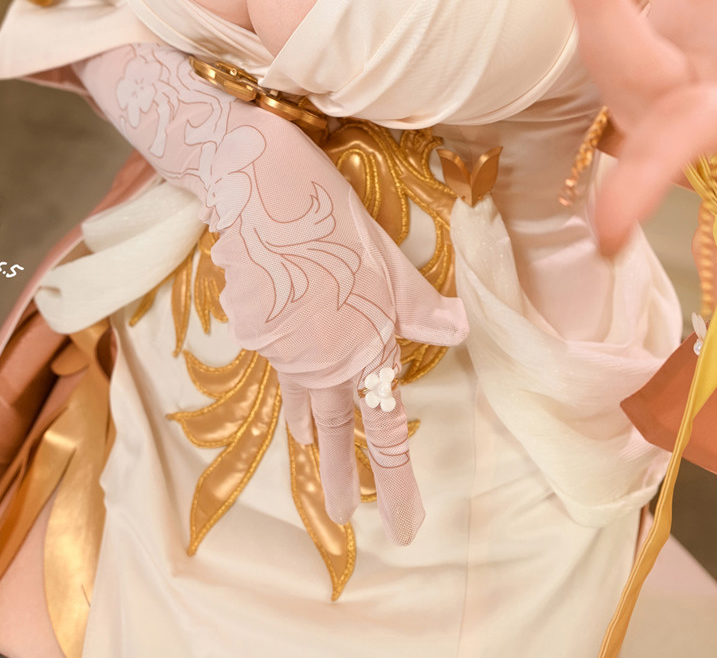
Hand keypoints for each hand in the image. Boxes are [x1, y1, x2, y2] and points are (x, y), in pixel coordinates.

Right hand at [202, 116, 465, 541]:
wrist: (256, 186)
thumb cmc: (331, 215)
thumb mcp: (386, 258)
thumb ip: (418, 305)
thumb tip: (461, 331)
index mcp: (363, 347)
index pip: (385, 430)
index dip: (396, 481)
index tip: (405, 528)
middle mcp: (322, 360)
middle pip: (338, 431)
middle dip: (341, 478)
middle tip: (342, 521)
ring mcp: (282, 348)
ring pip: (305, 404)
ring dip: (315, 440)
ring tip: (318, 464)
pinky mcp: (255, 326)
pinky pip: (281, 370)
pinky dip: (292, 393)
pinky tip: (295, 395)